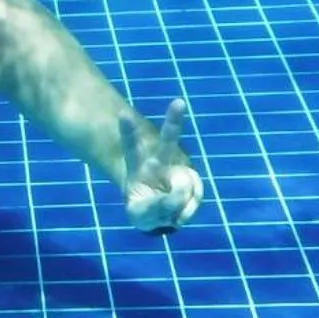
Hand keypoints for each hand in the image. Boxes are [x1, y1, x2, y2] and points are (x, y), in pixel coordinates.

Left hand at [120, 100, 201, 233]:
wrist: (161, 215)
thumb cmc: (145, 208)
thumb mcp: (139, 214)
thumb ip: (153, 207)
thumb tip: (176, 198)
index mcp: (138, 166)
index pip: (131, 147)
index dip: (129, 132)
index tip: (123, 115)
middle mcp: (158, 162)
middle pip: (168, 142)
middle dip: (173, 123)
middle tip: (179, 102)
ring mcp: (177, 170)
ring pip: (183, 186)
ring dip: (176, 206)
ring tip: (167, 212)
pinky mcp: (192, 181)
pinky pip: (194, 197)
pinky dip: (186, 211)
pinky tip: (178, 214)